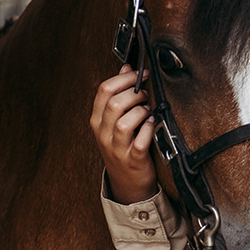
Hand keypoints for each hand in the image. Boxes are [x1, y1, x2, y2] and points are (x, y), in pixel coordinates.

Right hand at [91, 66, 156, 203]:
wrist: (127, 183)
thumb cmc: (122, 146)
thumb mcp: (113, 121)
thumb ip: (118, 93)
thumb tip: (125, 66)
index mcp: (97, 121)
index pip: (104, 91)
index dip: (124, 78)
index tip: (138, 74)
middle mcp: (103, 134)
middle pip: (114, 104)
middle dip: (134, 93)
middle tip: (145, 94)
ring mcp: (117, 149)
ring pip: (124, 123)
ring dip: (140, 111)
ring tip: (148, 110)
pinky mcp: (133, 160)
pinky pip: (141, 141)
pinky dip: (149, 129)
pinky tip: (153, 124)